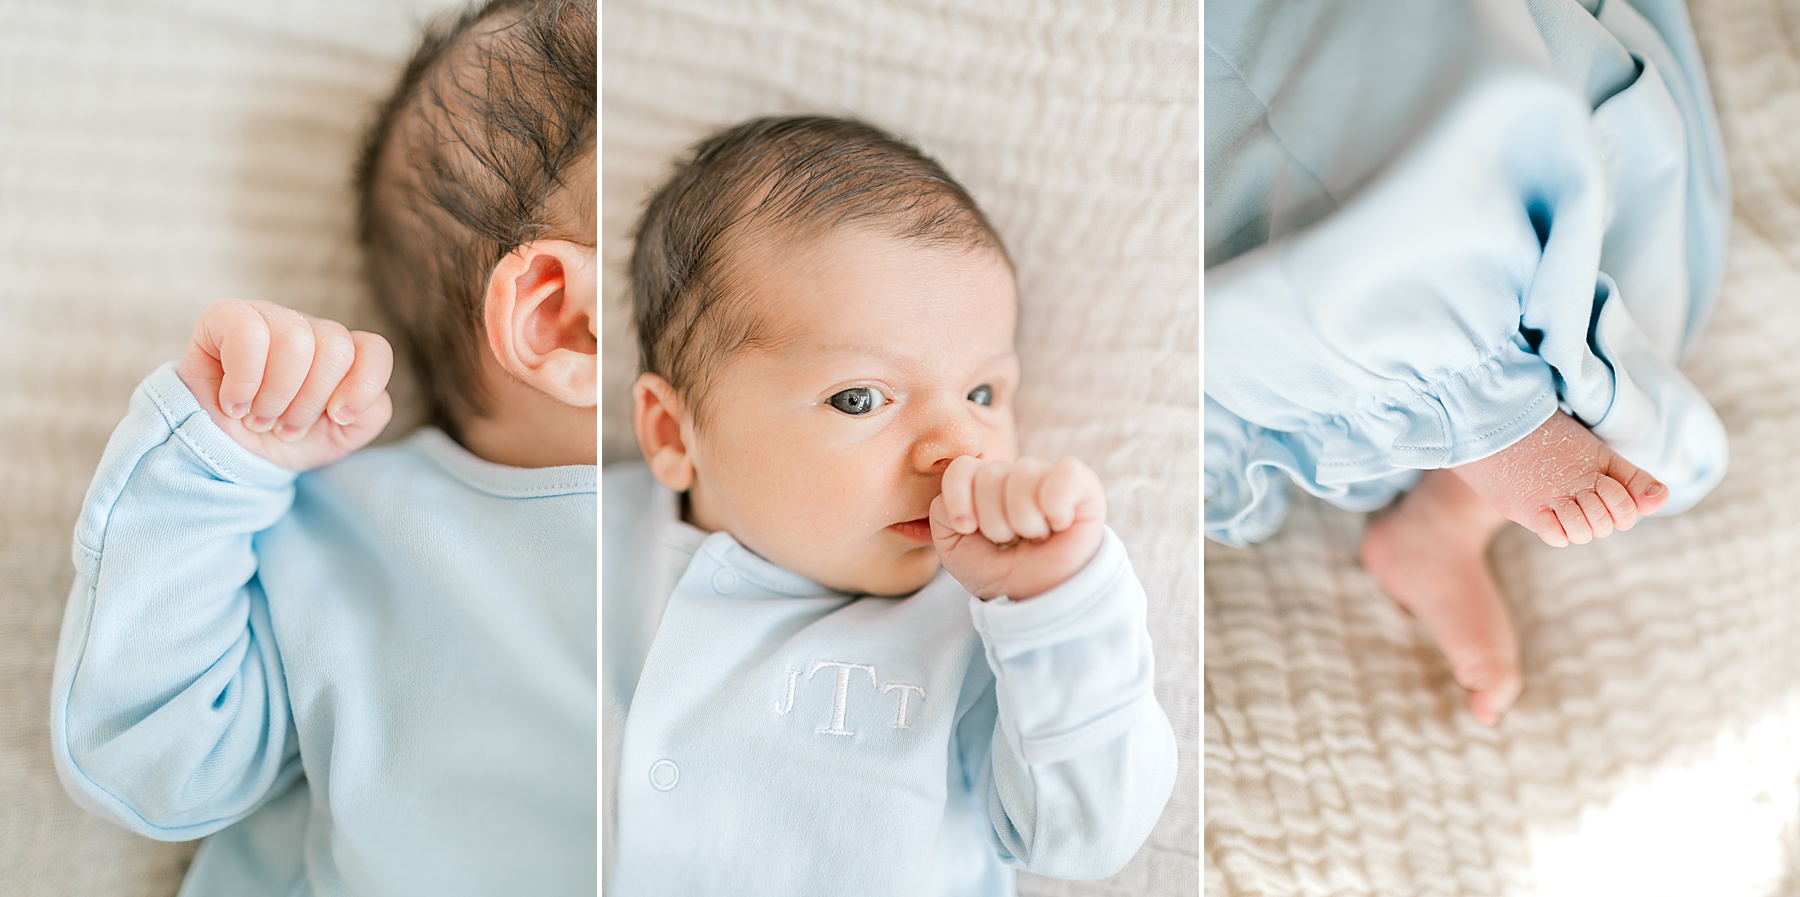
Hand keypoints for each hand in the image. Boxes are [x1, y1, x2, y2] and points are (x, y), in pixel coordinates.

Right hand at [176, 298, 393, 471]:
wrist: (222, 453)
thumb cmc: (280, 438)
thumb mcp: (337, 437)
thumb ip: (369, 415)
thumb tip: (357, 397)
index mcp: (340, 353)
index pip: (374, 349)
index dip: (363, 387)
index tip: (337, 418)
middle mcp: (308, 329)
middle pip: (335, 347)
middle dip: (309, 402)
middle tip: (284, 426)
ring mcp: (269, 318)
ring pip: (295, 340)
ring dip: (275, 395)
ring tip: (258, 418)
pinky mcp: (225, 316)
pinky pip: (248, 333)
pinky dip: (244, 380)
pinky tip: (234, 402)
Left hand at [928, 455, 1105, 599]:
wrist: (1039, 602)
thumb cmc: (1000, 574)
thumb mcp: (955, 549)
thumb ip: (942, 514)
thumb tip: (954, 493)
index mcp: (985, 486)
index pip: (962, 467)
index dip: (959, 498)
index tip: (968, 529)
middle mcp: (1016, 477)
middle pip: (990, 474)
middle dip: (995, 520)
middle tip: (1012, 541)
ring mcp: (1049, 479)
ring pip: (1023, 473)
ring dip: (1024, 519)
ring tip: (1035, 538)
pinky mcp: (1083, 487)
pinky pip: (1066, 471)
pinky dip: (1057, 504)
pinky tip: (1059, 524)